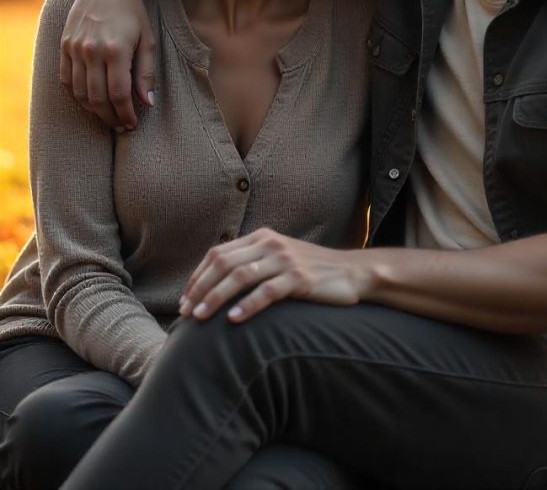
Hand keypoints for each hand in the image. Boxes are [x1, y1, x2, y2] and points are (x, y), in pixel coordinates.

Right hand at [60, 0, 155, 129]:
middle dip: (110, 117)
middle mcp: (91, 50)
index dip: (125, 114)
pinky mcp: (64, 45)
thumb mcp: (148, 40)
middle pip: (97, 98)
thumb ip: (146, 73)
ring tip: (108, 116)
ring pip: (79, 92)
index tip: (133, 124)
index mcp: (116, 50)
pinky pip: (66, 80)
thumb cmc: (133, 13)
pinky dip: (76, 95)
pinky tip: (90, 101)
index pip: (118, 94)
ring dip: (93, 110)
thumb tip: (148, 103)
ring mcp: (74, 48)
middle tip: (121, 125)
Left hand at [179, 228, 371, 322]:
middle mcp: (270, 244)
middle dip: (200, 289)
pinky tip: (234, 319)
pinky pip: (267, 292)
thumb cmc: (310, 271)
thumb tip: (216, 285)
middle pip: (224, 264)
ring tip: (200, 318)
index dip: (197, 277)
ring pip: (240, 277)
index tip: (184, 300)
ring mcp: (285, 260)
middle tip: (186, 313)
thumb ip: (252, 263)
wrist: (352, 271)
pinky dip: (247, 305)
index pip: (218, 254)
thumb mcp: (278, 259)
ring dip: (216, 297)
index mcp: (261, 237)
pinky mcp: (299, 278)